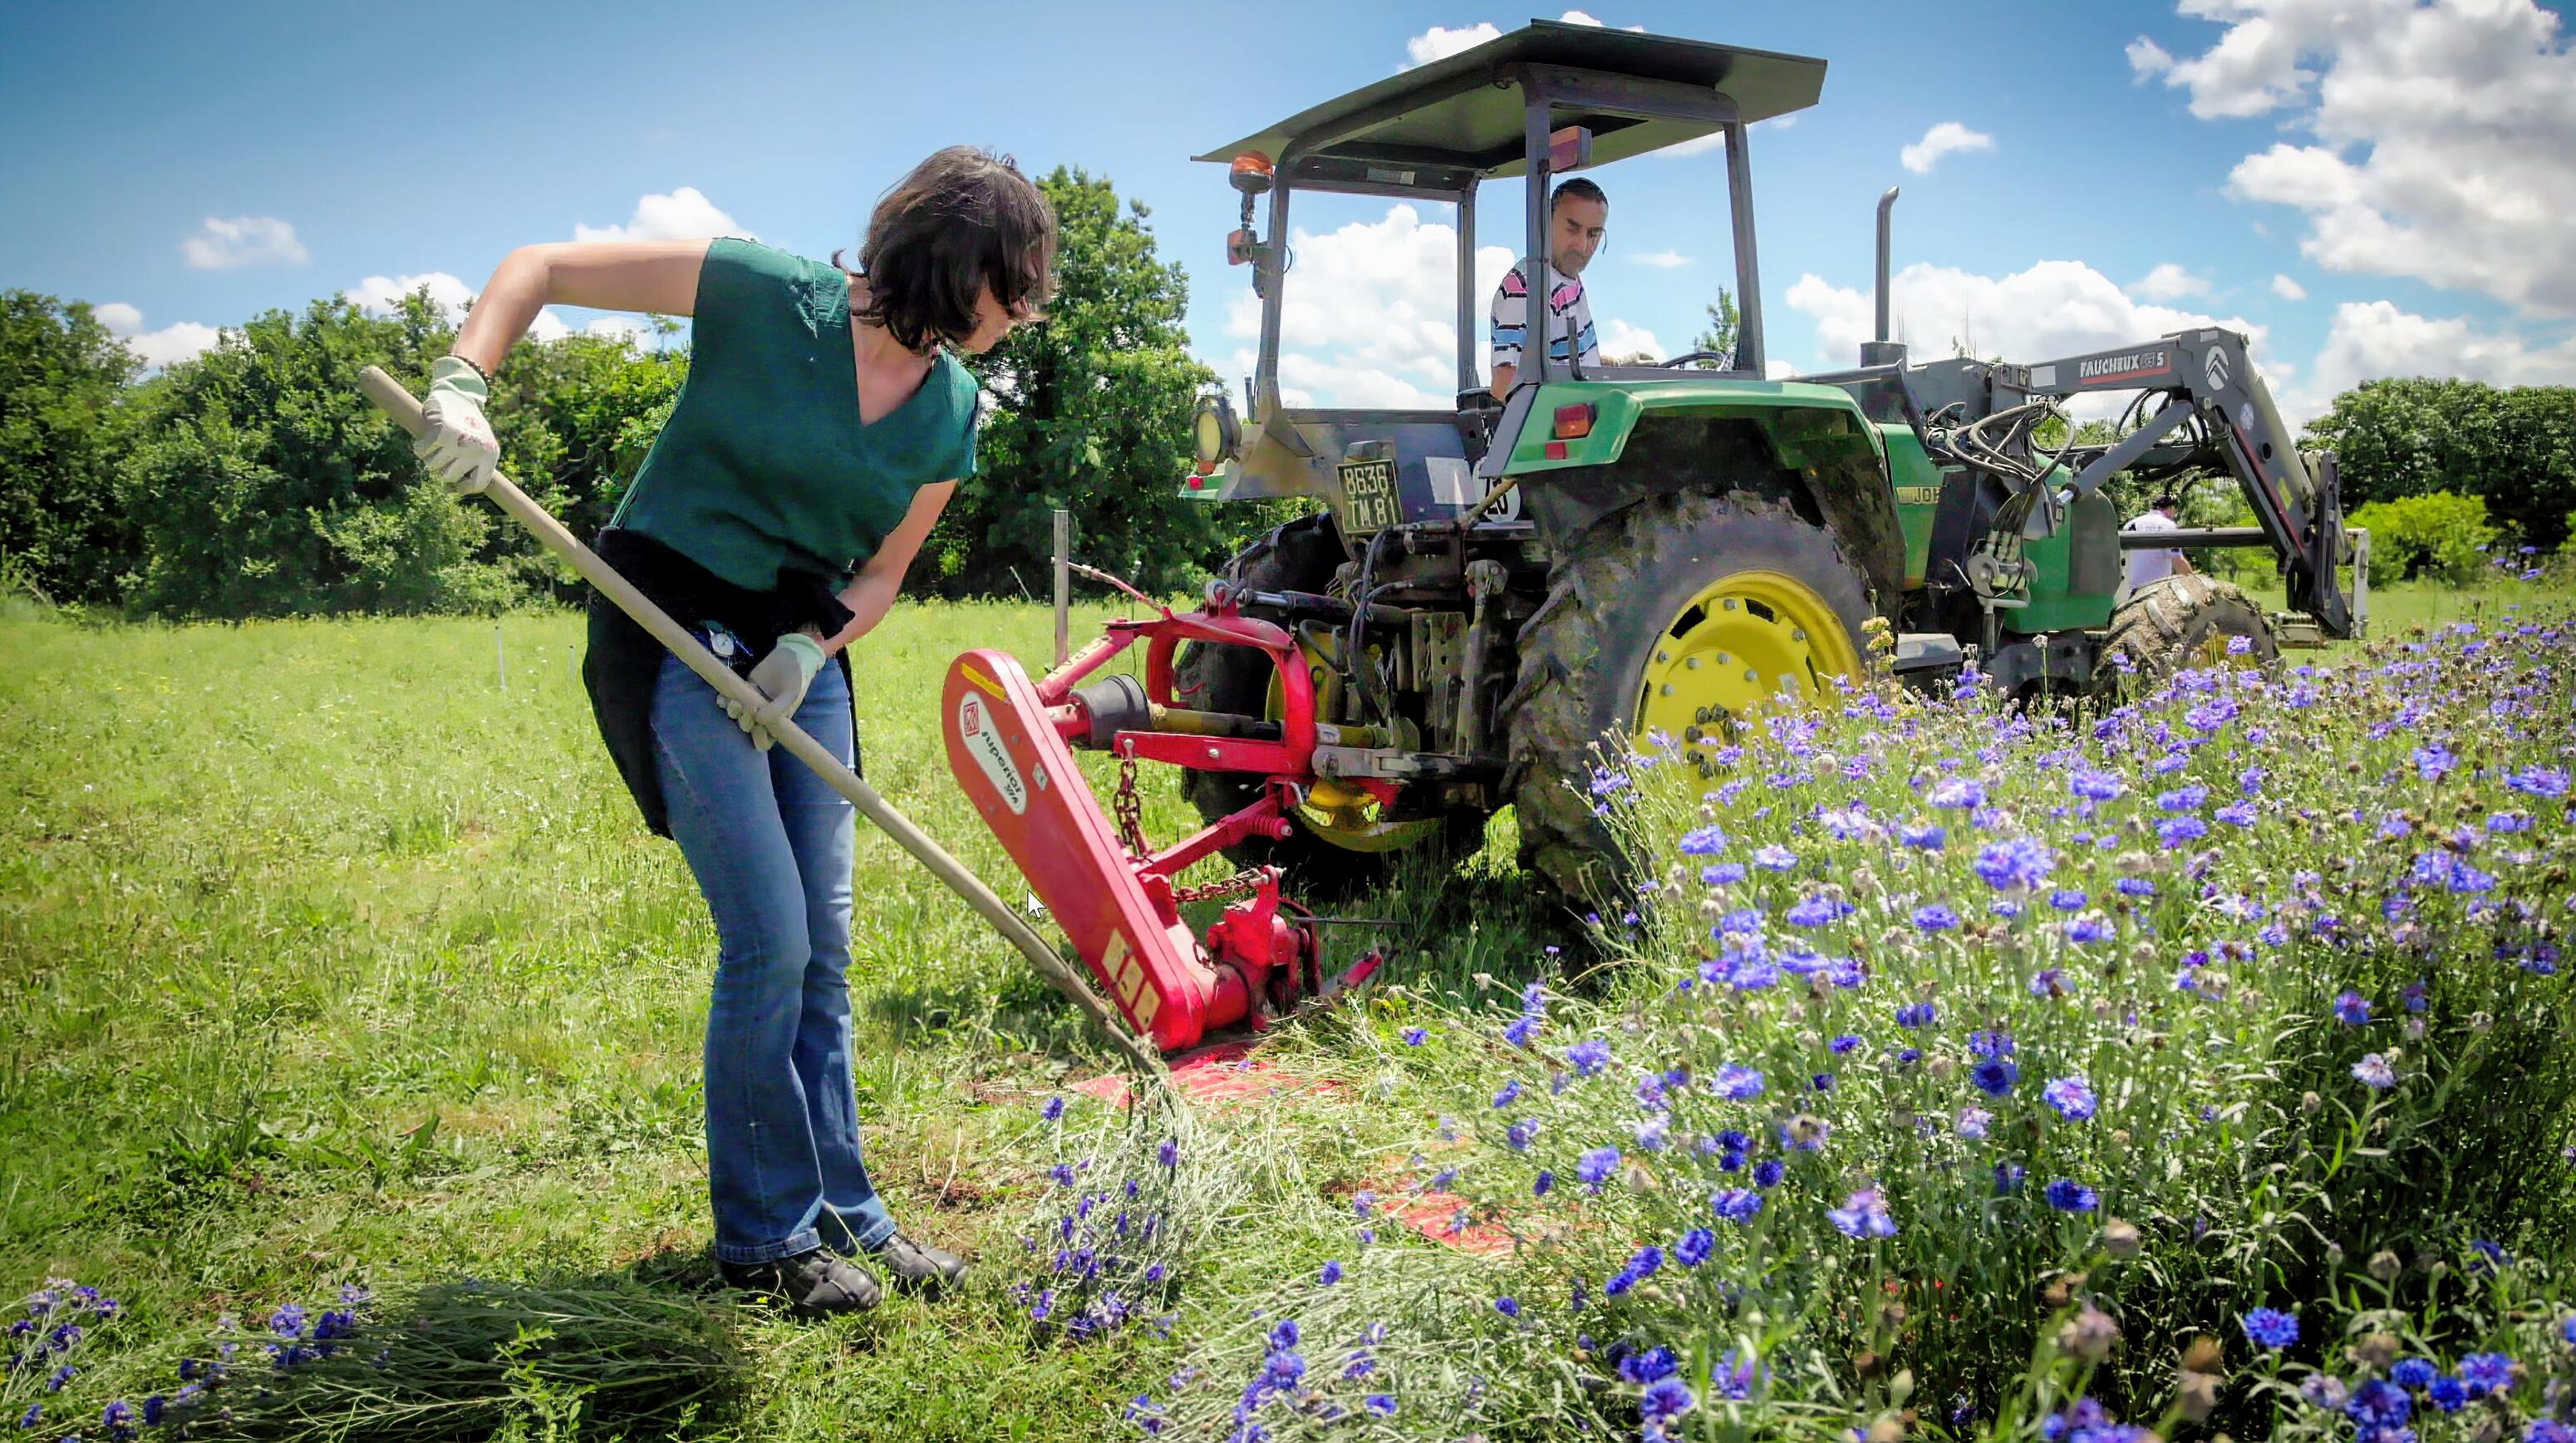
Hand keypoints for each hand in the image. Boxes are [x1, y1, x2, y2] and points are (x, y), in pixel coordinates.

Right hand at [414, 356, 499, 493]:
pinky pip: (421, 452)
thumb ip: (471, 467)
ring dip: (428, 458)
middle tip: (440, 456)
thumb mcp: (479, 445)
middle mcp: (477, 450)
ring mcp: (460, 442)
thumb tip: (450, 493)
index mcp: (490, 456)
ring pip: (432, 467)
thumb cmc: (467, 425)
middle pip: (448, 478)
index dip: (460, 489)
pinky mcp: (442, 432)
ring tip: (435, 445)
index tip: (449, 487)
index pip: (477, 485)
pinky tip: (424, 439)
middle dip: (440, 469)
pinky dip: (419, 448)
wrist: (459, 394)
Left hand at [722, 633, 826, 749]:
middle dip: (744, 721)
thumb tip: (758, 720)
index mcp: (777, 722)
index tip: (758, 727)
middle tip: (747, 709)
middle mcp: (763, 715)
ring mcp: (752, 702)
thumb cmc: (795, 678)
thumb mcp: (791, 695)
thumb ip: (777, 709)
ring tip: (734, 702)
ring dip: (733, 711)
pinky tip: (723, 698)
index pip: (764, 741)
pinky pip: (730, 700)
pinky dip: (724, 701)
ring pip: (737, 715)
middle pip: (747, 727)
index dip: (758, 738)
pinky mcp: (744, 689)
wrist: (791, 656)